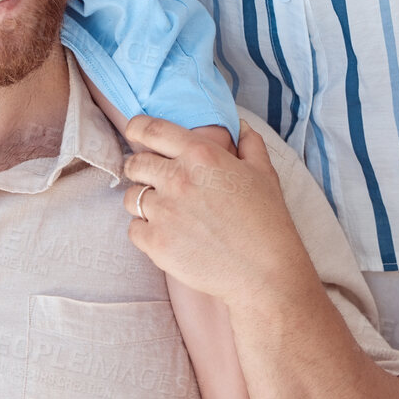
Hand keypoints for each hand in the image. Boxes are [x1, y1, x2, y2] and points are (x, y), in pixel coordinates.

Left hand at [120, 116, 313, 308]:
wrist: (266, 273)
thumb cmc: (268, 221)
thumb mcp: (264, 172)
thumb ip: (249, 142)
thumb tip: (240, 124)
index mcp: (200, 154)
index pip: (150, 129)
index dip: (136, 128)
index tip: (134, 133)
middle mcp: (177, 178)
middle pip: (134, 164)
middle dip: (140, 169)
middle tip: (155, 181)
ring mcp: (164, 212)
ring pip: (131, 197)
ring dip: (143, 202)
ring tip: (166, 213)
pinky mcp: (156, 243)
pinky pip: (133, 229)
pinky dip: (145, 232)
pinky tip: (167, 235)